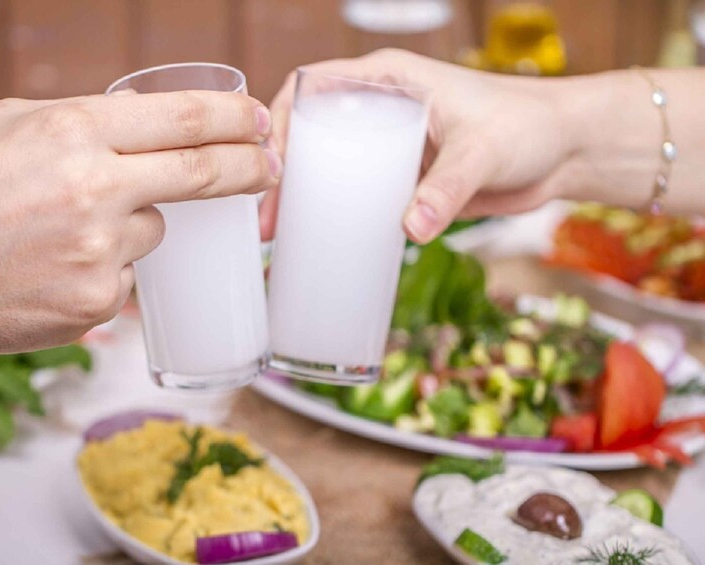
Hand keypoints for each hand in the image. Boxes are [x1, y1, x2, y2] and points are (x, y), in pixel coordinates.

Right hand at [0, 91, 280, 358]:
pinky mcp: (93, 304)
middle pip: (202, 175)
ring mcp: (98, 253)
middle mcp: (94, 189)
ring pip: (153, 233)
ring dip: (130, 227)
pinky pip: (125, 282)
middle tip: (267, 168)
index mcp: (73, 131)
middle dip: (248, 169)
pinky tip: (51, 269)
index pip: (185, 120)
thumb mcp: (14, 126)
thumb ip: (86, 124)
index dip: (236, 121)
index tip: (259, 124)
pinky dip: (103, 272)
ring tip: (63, 233)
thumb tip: (149, 128)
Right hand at [260, 49, 576, 242]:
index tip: (270, 166)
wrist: (563, 152)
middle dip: (283, 175)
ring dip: (305, 201)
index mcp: (387, 80)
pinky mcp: (404, 179)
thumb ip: (447, 187)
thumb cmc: (528, 126)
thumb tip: (410, 228)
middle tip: (270, 218)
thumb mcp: (481, 150)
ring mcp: (389, 147)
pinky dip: (338, 217)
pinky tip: (324, 243)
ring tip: (283, 238)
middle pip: (311, 136)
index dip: (279, 122)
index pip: (311, 87)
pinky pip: (359, 196)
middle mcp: (380, 110)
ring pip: (331, 170)